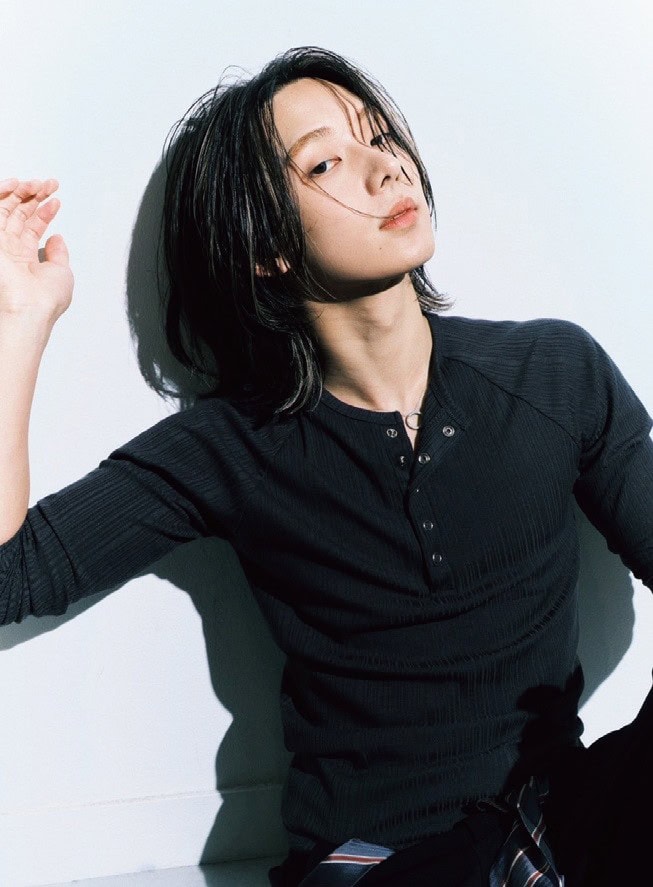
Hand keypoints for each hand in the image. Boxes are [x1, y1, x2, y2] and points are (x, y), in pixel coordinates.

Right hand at [0, 178, 72, 323]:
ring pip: (6, 209)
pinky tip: (17, 185)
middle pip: (19, 215)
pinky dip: (4, 192)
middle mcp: (11, 251)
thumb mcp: (62, 273)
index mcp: (26, 261)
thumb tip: (57, 238)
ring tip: (37, 184)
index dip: (44, 212)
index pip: (32, 228)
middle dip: (34, 197)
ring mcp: (0, 244)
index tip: (55, 200)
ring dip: (22, 192)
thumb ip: (59, 254)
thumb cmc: (45, 300)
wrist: (30, 308)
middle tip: (48, 185)